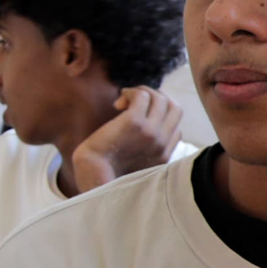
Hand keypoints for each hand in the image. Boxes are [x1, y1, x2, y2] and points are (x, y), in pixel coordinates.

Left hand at [68, 86, 183, 192]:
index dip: (159, 117)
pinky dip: (131, 92)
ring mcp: (151, 133)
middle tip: (137, 101)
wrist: (91, 175)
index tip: (140, 118)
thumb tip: (144, 126)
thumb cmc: (105, 171)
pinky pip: (143, 95)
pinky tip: (118, 103)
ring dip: (142, 92)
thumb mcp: (135, 166)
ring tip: (125, 100)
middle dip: (157, 99)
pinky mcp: (135, 122)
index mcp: (164, 156)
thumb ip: (146, 152)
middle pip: (175, 108)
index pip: (176, 128)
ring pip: (161, 98)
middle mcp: (161, 144)